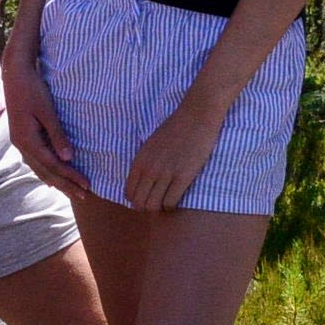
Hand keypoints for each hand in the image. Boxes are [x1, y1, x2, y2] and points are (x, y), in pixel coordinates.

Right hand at [3, 45, 81, 193]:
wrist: (14, 76)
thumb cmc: (33, 89)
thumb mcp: (47, 111)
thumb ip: (57, 135)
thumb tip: (68, 158)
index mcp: (27, 140)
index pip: (52, 165)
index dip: (70, 176)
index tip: (87, 185)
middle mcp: (21, 145)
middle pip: (45, 172)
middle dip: (65, 185)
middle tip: (83, 196)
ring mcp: (19, 142)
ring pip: (39, 168)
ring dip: (56, 181)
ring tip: (70, 191)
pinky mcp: (21, 137)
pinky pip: (35, 161)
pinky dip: (45, 171)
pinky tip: (51, 178)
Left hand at [122, 90, 230, 212]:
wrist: (196, 116)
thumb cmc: (174, 129)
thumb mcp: (150, 145)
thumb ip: (144, 163)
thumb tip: (142, 183)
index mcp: (139, 161)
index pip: (129, 193)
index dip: (137, 200)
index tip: (147, 198)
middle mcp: (149, 169)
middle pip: (139, 203)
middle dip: (147, 208)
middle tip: (157, 203)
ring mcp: (165, 174)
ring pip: (153, 206)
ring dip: (159, 208)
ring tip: (166, 201)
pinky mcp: (182, 177)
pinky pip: (170, 202)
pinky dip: (171, 206)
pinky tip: (176, 198)